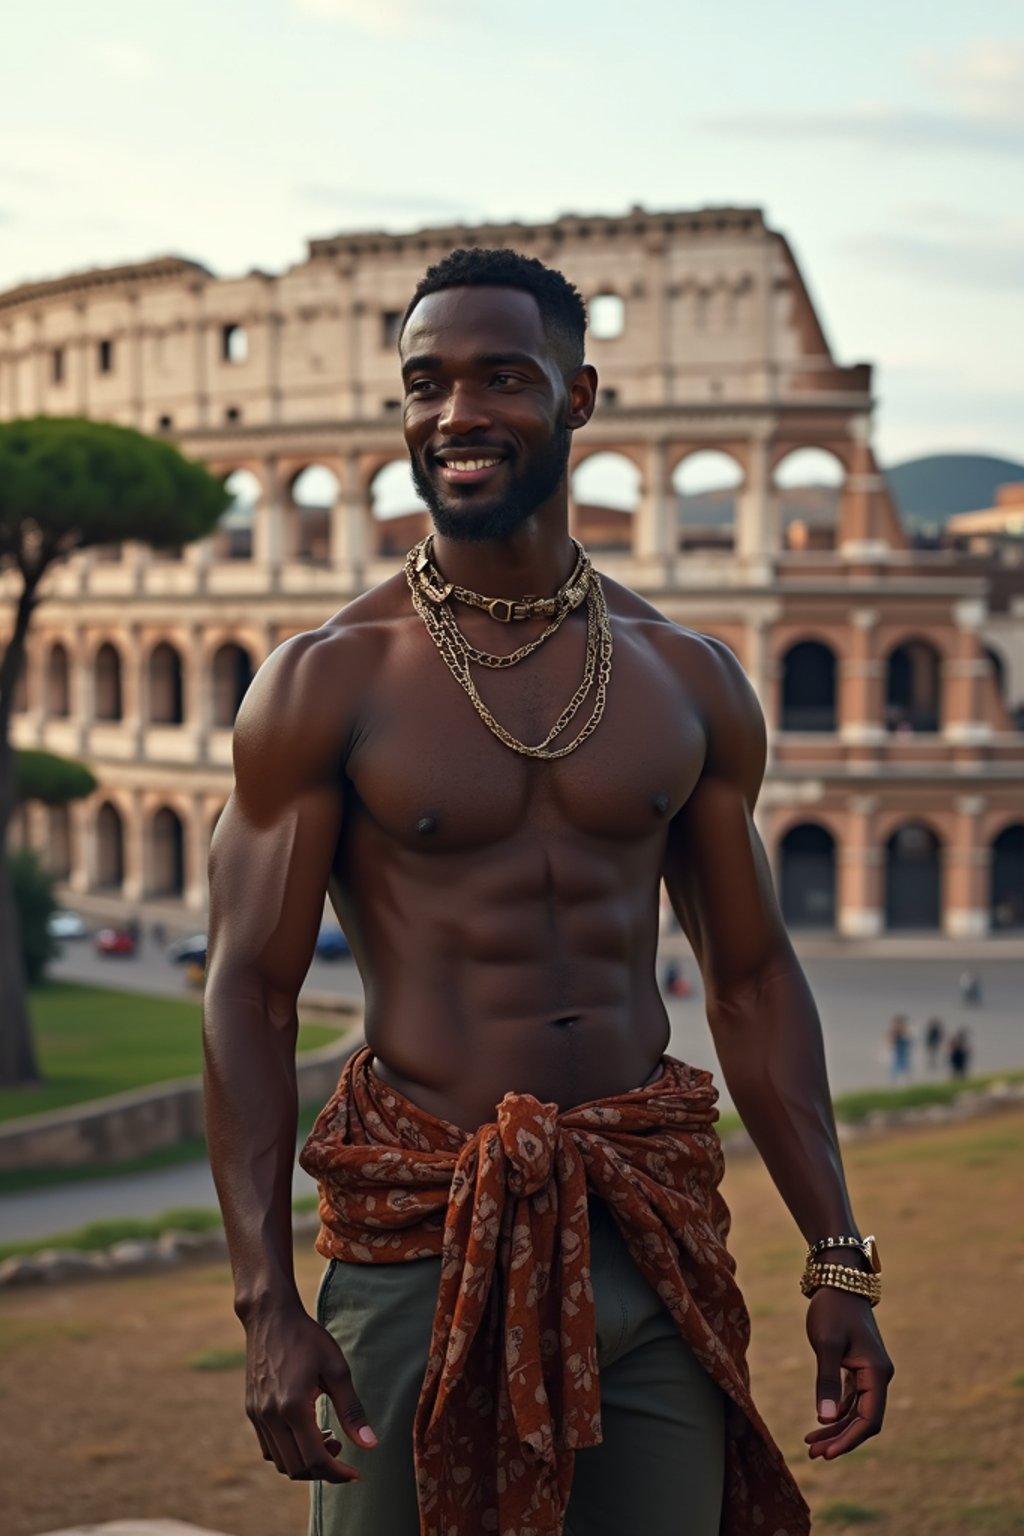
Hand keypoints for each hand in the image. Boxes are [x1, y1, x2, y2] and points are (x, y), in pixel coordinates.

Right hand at [243, 1303, 377, 1481]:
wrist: (270, 1317)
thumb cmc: (308, 1339)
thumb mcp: (337, 1370)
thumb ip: (352, 1411)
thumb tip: (371, 1445)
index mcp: (294, 1408)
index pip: (315, 1460)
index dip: (337, 1474)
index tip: (355, 1474)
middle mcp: (271, 1417)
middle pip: (296, 1468)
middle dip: (322, 1469)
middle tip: (340, 1446)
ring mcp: (258, 1416)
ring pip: (280, 1462)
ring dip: (304, 1461)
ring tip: (324, 1436)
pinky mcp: (251, 1411)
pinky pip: (268, 1448)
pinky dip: (288, 1451)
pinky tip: (305, 1430)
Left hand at [804, 1287, 892, 1459]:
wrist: (838, 1280)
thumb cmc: (832, 1309)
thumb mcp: (826, 1344)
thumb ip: (826, 1381)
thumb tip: (823, 1419)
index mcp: (876, 1373)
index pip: (868, 1419)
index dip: (849, 1439)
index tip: (827, 1453)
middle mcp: (878, 1376)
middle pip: (863, 1419)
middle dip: (839, 1438)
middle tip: (812, 1454)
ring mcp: (869, 1372)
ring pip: (856, 1411)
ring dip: (835, 1428)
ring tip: (810, 1445)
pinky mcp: (858, 1367)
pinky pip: (851, 1399)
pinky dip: (836, 1412)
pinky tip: (819, 1424)